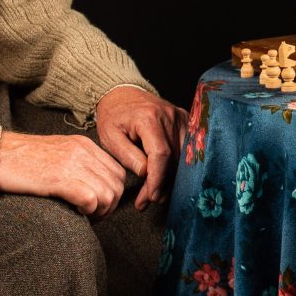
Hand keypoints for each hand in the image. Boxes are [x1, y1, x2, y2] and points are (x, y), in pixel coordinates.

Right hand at [0, 130, 126, 216]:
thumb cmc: (21, 159)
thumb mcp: (58, 151)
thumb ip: (79, 162)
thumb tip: (95, 184)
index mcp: (84, 144)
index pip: (118, 172)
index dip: (113, 193)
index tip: (99, 205)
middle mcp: (82, 151)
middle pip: (117, 185)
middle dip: (110, 206)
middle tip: (93, 216)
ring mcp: (71, 164)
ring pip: (108, 194)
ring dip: (100, 212)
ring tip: (85, 216)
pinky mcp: (58, 179)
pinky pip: (91, 199)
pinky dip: (89, 211)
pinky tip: (76, 212)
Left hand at [94, 85, 185, 211]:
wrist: (122, 94)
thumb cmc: (114, 116)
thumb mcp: (110, 137)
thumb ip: (128, 155)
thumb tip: (146, 173)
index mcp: (149, 118)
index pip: (160, 154)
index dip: (157, 178)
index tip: (151, 196)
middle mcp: (169, 116)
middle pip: (173, 159)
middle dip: (161, 184)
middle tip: (147, 201)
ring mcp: (180, 118)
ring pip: (182, 157)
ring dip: (169, 179)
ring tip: (154, 194)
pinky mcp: (185, 121)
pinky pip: (185, 150)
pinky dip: (176, 167)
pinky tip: (165, 180)